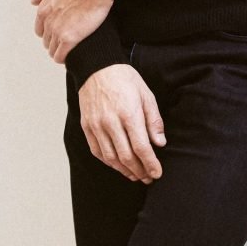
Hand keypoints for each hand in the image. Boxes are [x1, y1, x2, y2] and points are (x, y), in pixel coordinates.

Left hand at [30, 0, 112, 62]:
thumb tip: (33, 2)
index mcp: (43, 9)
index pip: (39, 29)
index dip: (48, 33)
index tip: (57, 34)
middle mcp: (47, 22)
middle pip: (46, 40)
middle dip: (54, 42)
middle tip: (65, 44)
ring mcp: (57, 31)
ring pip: (52, 49)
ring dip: (58, 51)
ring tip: (67, 53)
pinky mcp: (70, 39)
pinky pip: (61, 55)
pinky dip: (63, 58)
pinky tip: (68, 59)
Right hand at [78, 64, 165, 182]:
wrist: (96, 67)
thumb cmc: (125, 80)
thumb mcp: (146, 95)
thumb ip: (154, 120)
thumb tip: (160, 143)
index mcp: (129, 114)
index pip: (141, 147)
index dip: (151, 164)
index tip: (157, 173)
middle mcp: (111, 122)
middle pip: (126, 156)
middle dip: (139, 171)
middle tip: (148, 177)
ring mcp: (96, 125)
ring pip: (110, 157)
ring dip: (124, 170)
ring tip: (135, 175)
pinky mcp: (86, 126)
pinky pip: (97, 150)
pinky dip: (108, 162)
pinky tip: (118, 165)